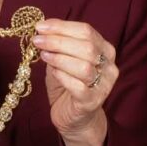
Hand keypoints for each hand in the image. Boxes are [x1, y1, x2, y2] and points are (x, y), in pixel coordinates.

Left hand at [33, 19, 117, 145]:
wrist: (75, 119)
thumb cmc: (68, 86)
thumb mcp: (62, 61)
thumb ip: (57, 45)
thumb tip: (41, 29)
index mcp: (104, 50)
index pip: (86, 31)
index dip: (61, 26)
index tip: (40, 26)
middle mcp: (109, 66)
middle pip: (86, 46)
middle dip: (58, 40)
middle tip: (37, 40)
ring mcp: (103, 85)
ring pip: (84, 66)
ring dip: (60, 58)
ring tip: (43, 55)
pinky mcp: (92, 102)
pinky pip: (79, 86)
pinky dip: (63, 76)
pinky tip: (52, 72)